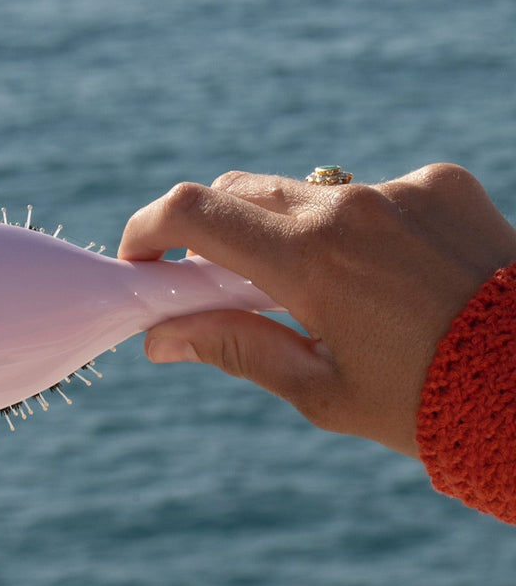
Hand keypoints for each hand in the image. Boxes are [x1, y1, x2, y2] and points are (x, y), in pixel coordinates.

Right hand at [117, 165, 515, 456]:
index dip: (149, 227)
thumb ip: (236, 348)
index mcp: (311, 262)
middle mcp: (349, 206)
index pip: (194, 211)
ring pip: (309, 192)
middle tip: (224, 286)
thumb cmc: (429, 403)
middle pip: (243, 192)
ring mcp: (400, 187)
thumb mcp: (323, 390)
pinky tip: (399, 279)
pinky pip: (375, 192)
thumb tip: (160, 336)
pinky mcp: (443, 182)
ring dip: (294, 232)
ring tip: (337, 297)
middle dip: (216, 233)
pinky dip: (363, 227)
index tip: (143, 258)